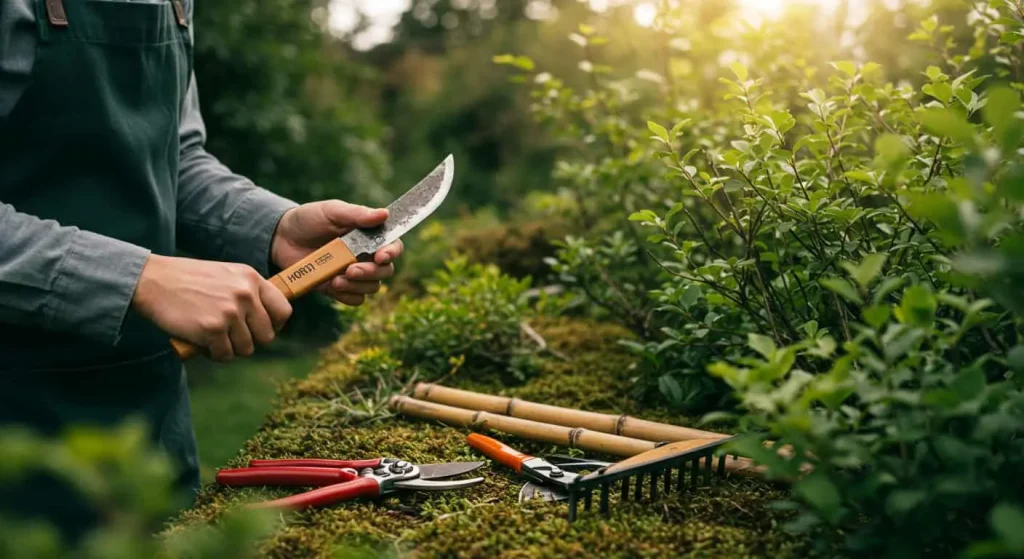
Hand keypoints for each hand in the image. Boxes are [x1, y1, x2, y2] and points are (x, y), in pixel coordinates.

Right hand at [133, 255, 292, 360]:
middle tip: (230, 337)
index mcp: (251, 278)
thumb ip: (247, 292)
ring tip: (213, 337)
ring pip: (246, 349)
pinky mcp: (212, 329)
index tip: (259, 330)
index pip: (284, 310)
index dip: (274, 325)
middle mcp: (245, 294)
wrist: (152, 280)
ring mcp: (230, 312)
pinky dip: (213, 354)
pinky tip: (202, 342)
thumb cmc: (187, 279)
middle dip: (249, 341)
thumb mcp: (226, 275)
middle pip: (266, 336)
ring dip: (230, 349)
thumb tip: (264, 320)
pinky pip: (224, 355)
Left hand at [270, 200, 403, 306]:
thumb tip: (384, 215)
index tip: (381, 256)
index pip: (393, 246)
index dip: (392, 253)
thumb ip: (357, 214)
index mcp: (368, 236)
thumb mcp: (332, 211)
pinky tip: (332, 285)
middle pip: (385, 271)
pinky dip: (347, 295)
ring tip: (336, 279)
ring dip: (357, 286)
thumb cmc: (308, 219)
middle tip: (350, 269)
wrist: (280, 238)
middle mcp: (365, 256)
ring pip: (372, 287)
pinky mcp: (339, 288)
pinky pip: (355, 299)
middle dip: (371, 273)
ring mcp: (353, 273)